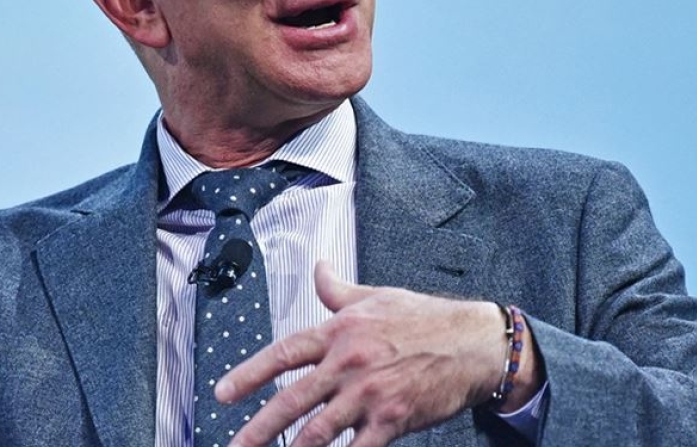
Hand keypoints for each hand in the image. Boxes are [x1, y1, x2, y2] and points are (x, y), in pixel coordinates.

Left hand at [216, 261, 538, 446]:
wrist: (474, 343)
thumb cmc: (425, 319)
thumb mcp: (375, 296)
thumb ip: (337, 289)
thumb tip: (318, 268)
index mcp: (339, 332)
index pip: (283, 354)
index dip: (249, 375)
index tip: (223, 394)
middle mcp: (348, 363)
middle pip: (292, 400)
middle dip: (258, 429)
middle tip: (235, 445)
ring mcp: (369, 394)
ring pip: (318, 431)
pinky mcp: (392, 419)